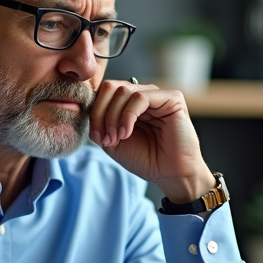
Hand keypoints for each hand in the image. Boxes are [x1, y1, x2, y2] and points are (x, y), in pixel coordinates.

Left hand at [89, 79, 215, 203]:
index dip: (95, 112)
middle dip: (101, 113)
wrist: (170, 174)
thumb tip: (90, 108)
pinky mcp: (172, 98)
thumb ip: (101, 122)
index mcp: (129, 103)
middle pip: (111, 88)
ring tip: (116, 138)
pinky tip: (126, 133)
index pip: (104, 93)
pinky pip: (140, 97)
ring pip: (123, 91)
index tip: (97, 138)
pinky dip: (128, 116)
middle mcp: (143, 95)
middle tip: (104, 138)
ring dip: (113, 117)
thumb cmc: (146, 159)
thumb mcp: (113, 141)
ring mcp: (157, 95)